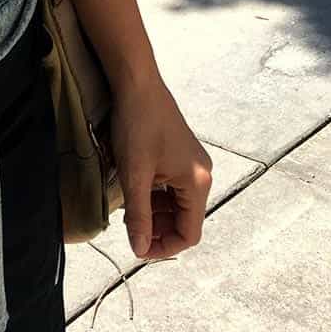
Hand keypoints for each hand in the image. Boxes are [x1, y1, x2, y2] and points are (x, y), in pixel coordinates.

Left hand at [110, 78, 212, 261]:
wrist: (136, 82)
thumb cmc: (138, 122)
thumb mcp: (134, 174)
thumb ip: (139, 215)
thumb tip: (139, 249)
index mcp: (197, 182)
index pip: (189, 233)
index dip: (164, 246)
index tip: (138, 248)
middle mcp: (201, 174)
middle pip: (184, 219)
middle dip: (157, 229)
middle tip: (129, 229)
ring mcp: (191, 163)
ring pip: (176, 204)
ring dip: (155, 213)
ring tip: (129, 210)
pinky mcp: (180, 154)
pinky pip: (172, 187)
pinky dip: (155, 196)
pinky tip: (135, 191)